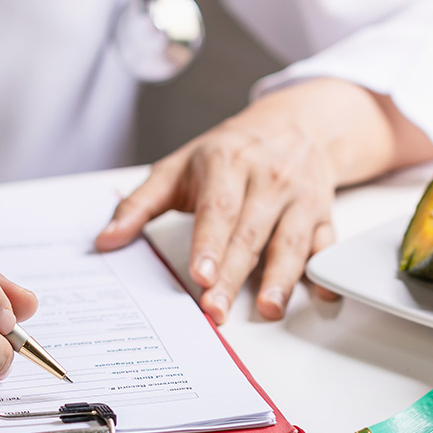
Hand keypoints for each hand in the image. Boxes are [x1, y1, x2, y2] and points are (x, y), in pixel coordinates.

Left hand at [96, 78, 432, 322]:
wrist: (298, 123)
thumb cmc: (231, 150)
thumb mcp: (179, 165)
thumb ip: (139, 204)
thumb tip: (106, 240)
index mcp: (228, 164)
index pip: (218, 209)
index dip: (210, 244)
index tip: (200, 274)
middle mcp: (268, 180)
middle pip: (250, 233)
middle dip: (234, 275)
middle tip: (216, 309)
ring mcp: (299, 198)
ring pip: (291, 242)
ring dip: (281, 279)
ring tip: (268, 309)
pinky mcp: (323, 214)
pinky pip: (327, 244)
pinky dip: (325, 270)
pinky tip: (320, 294)